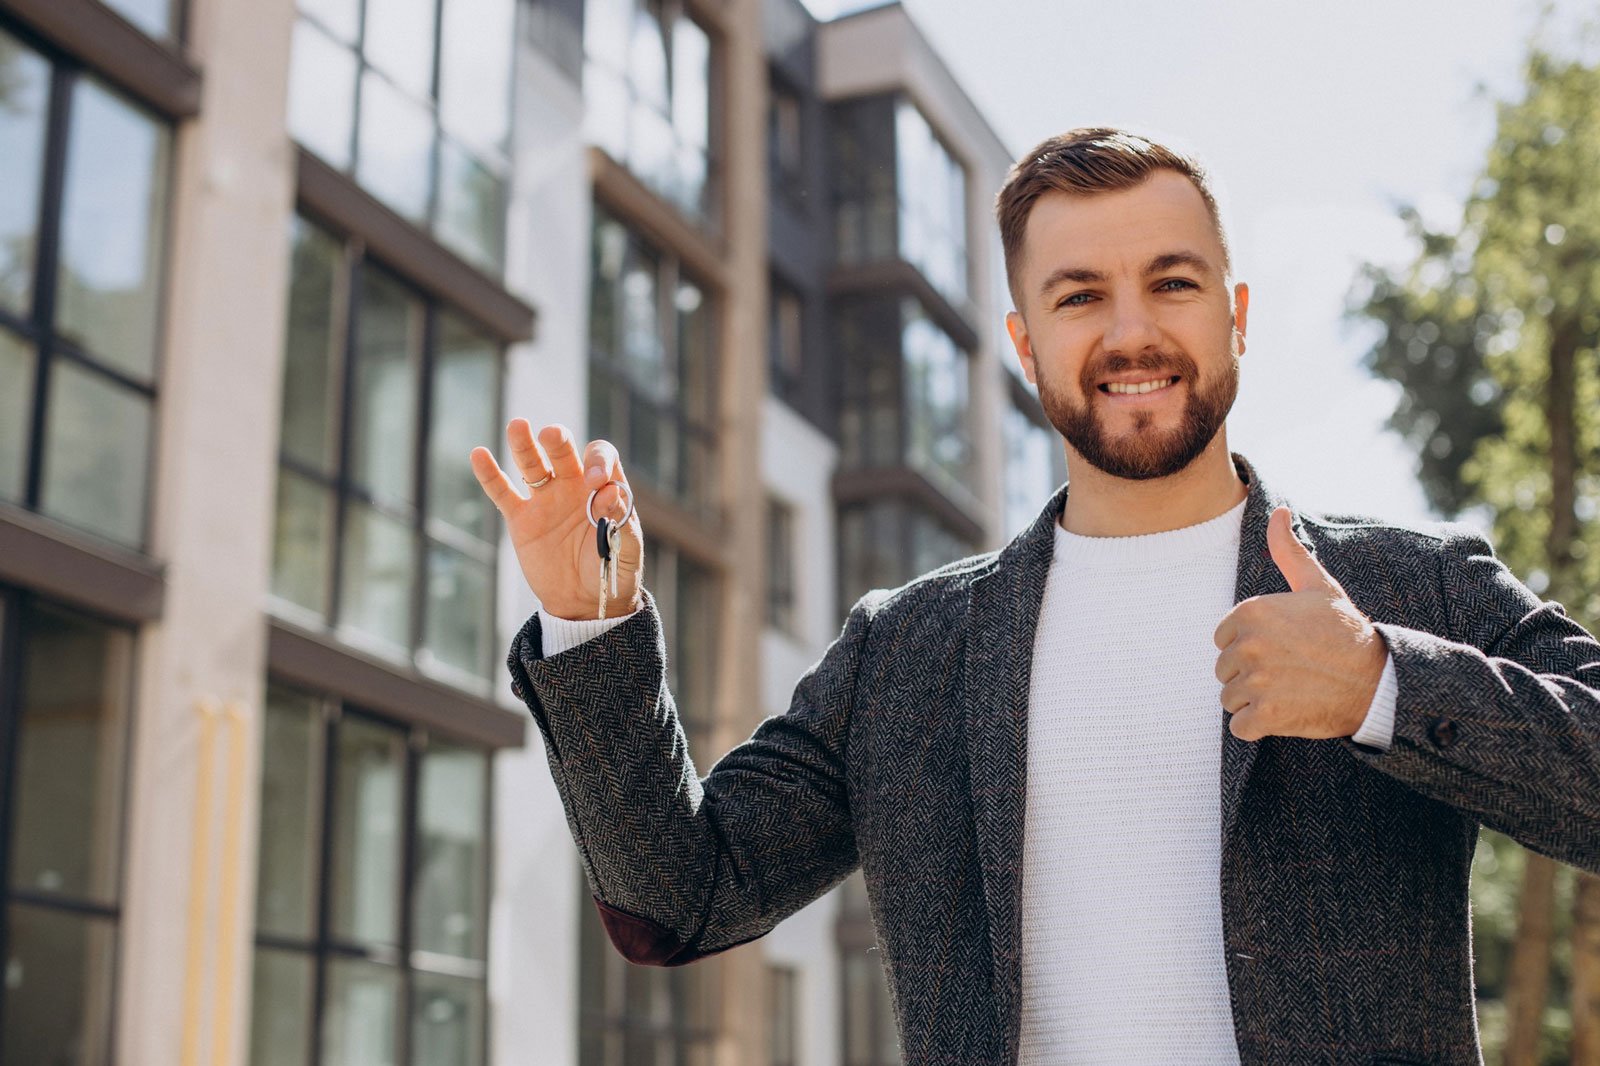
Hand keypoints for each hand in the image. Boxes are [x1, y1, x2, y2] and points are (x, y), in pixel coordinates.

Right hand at [469, 420, 643, 620]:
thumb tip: (610, 493)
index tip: (596, 481)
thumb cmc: (613, 571)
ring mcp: (545, 500)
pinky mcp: (521, 519)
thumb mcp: (628, 550)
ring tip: (517, 426)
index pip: (602, 458)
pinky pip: (503, 492)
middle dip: (559, 442)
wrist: (584, 602)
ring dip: (524, 445)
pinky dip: (489, 474)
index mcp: (604, 487)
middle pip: (564, 452)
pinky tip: (479, 454)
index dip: (599, 462)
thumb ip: (623, 522)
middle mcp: (573, 486)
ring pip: (531, 465)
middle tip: (552, 436)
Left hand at [1212, 506, 1387, 741]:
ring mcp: (1254, 681)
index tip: (1284, 648)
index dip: (1251, 646)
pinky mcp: (1264, 716)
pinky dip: (1259, 726)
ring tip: (1292, 691)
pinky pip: (1240, 727)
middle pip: (1224, 670)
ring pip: (1230, 698)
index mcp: (1250, 612)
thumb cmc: (1346, 633)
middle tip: (1291, 672)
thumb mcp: (1318, 586)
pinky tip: (1287, 713)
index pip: (1223, 638)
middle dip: (1251, 675)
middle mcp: (1246, 644)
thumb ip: (1288, 551)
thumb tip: (1278, 510)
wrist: (1379, 682)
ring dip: (1255, 701)